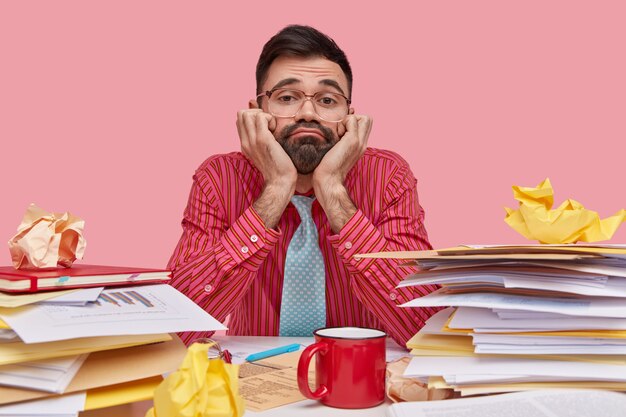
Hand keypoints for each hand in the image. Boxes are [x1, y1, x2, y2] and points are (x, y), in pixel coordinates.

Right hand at [236, 109, 296, 188]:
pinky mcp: (262, 139)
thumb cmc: (278, 169)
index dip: (252, 117)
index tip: (265, 126)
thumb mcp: (265, 154)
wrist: (280, 182)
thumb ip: (261, 142)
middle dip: (256, 113)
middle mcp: (245, 142)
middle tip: (268, 125)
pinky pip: (261, 117)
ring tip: (271, 127)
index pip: (240, 121)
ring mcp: (252, 141)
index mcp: (245, 145)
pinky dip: (270, 119)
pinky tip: (276, 130)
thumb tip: (268, 129)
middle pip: (241, 114)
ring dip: (262, 115)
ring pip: (247, 113)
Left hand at [312, 114, 372, 232]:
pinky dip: (343, 122)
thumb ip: (338, 142)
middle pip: (368, 119)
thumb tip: (334, 132)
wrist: (328, 181)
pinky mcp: (352, 140)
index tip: (341, 131)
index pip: (365, 124)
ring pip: (364, 117)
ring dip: (349, 120)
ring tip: (339, 133)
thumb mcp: (335, 153)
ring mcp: (359, 142)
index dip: (354, 122)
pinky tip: (336, 135)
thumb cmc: (326, 170)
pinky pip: (352, 119)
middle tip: (341, 130)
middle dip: (354, 118)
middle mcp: (363, 144)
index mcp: (359, 146)